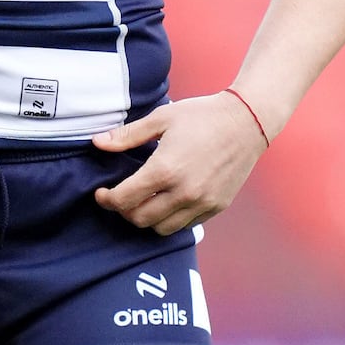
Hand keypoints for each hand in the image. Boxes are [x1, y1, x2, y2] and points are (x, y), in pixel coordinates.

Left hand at [92, 91, 266, 234]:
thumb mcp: (161, 119)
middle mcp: (183, 192)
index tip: (102, 194)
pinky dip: (171, 219)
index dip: (106, 200)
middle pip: (140, 219)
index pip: (124, 199)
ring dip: (147, 219)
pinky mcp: (216, 207)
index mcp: (164, 170)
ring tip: (144, 201)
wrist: (247, 121)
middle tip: (122, 197)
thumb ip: (127, 135)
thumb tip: (97, 143)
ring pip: (161, 229)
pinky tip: (168, 202)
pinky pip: (185, 225)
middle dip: (124, 211)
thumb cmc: (202, 115)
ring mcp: (202, 202)